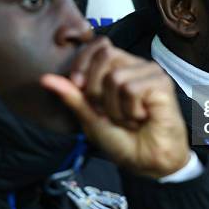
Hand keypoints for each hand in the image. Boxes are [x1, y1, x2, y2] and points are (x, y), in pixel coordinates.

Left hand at [40, 37, 189, 178]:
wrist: (147, 162)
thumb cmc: (122, 140)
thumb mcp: (90, 118)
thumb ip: (72, 96)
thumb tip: (45, 78)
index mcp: (119, 68)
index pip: (98, 45)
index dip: (83, 63)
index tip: (79, 87)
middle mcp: (136, 65)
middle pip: (105, 56)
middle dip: (97, 90)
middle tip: (109, 112)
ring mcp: (151, 73)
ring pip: (116, 77)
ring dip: (115, 108)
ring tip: (128, 119)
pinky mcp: (162, 83)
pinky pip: (131, 89)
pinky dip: (129, 111)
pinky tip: (141, 118)